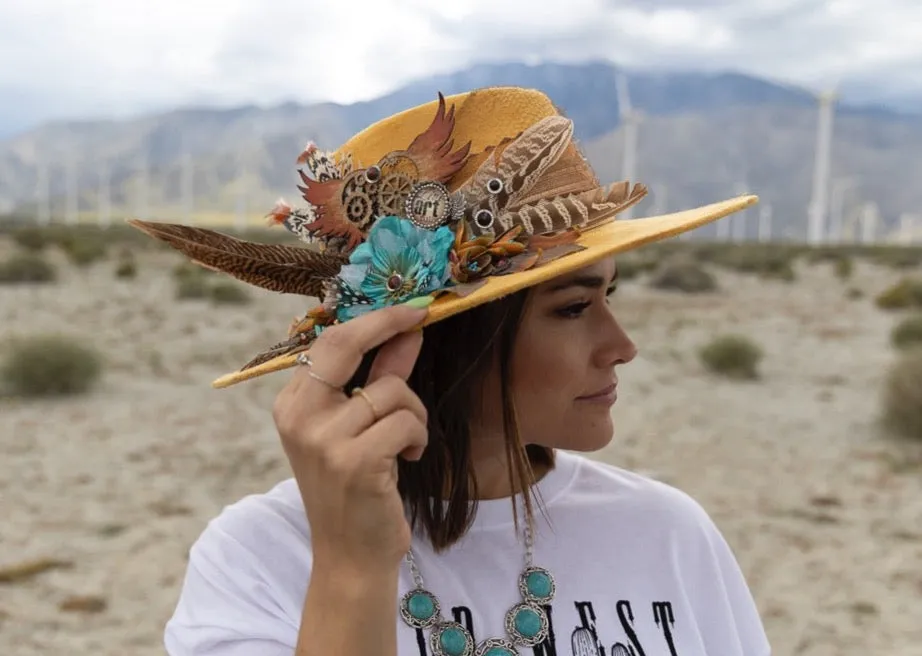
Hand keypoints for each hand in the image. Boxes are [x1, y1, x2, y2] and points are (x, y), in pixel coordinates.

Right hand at [272, 303, 429, 573]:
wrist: (350, 555)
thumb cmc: (357, 487)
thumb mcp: (360, 427)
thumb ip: (381, 377)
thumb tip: (408, 332)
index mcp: (293, 404)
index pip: (331, 342)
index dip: (374, 320)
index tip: (409, 309)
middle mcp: (299, 417)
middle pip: (348, 344)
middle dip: (391, 326)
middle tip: (422, 319)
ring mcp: (323, 440)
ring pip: (393, 391)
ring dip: (414, 415)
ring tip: (406, 443)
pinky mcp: (354, 461)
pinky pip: (405, 422)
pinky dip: (417, 437)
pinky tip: (407, 459)